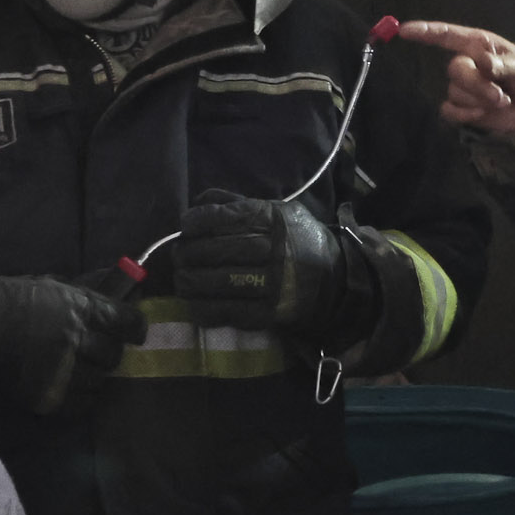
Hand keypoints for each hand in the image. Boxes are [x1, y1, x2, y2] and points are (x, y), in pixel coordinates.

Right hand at [0, 269, 140, 416]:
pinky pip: (82, 403)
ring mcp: (64, 371)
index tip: (133, 331)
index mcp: (79, 307)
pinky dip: (80, 396)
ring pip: (100, 380)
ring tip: (78, 368)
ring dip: (93, 374)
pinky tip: (69, 386)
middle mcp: (77, 340)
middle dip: (107, 351)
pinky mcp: (49, 397)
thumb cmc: (4, 302)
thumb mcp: (46, 286)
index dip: (133, 327)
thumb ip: (82, 293)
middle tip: (96, 349)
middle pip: (113, 353)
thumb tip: (119, 285)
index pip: (127, 322)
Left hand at [174, 192, 352, 337]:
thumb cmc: (296, 240)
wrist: (335, 278)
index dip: (200, 220)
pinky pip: (229, 311)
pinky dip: (205, 308)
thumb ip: (239, 204)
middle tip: (178, 256)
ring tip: (182, 280)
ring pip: (220, 282)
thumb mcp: (277, 211)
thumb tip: (198, 201)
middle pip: (219, 250)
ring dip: (191, 282)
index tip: (186, 226)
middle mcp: (274, 250)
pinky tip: (194, 303)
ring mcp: (272, 283)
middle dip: (190, 253)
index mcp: (274, 220)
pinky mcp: (268, 312)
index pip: (228, 217)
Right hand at [395, 21, 514, 140]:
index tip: (404, 30)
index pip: (447, 35)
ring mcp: (462, 86)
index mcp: (479, 45)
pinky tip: (482, 115)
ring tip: (502, 102)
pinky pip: (449, 111)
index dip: (425, 31)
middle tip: (501, 96)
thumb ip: (506, 65)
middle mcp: (467, 62)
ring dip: (479, 101)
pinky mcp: (461, 108)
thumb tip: (484, 63)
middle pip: (455, 70)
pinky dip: (466, 115)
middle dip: (477, 85)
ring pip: (455, 92)